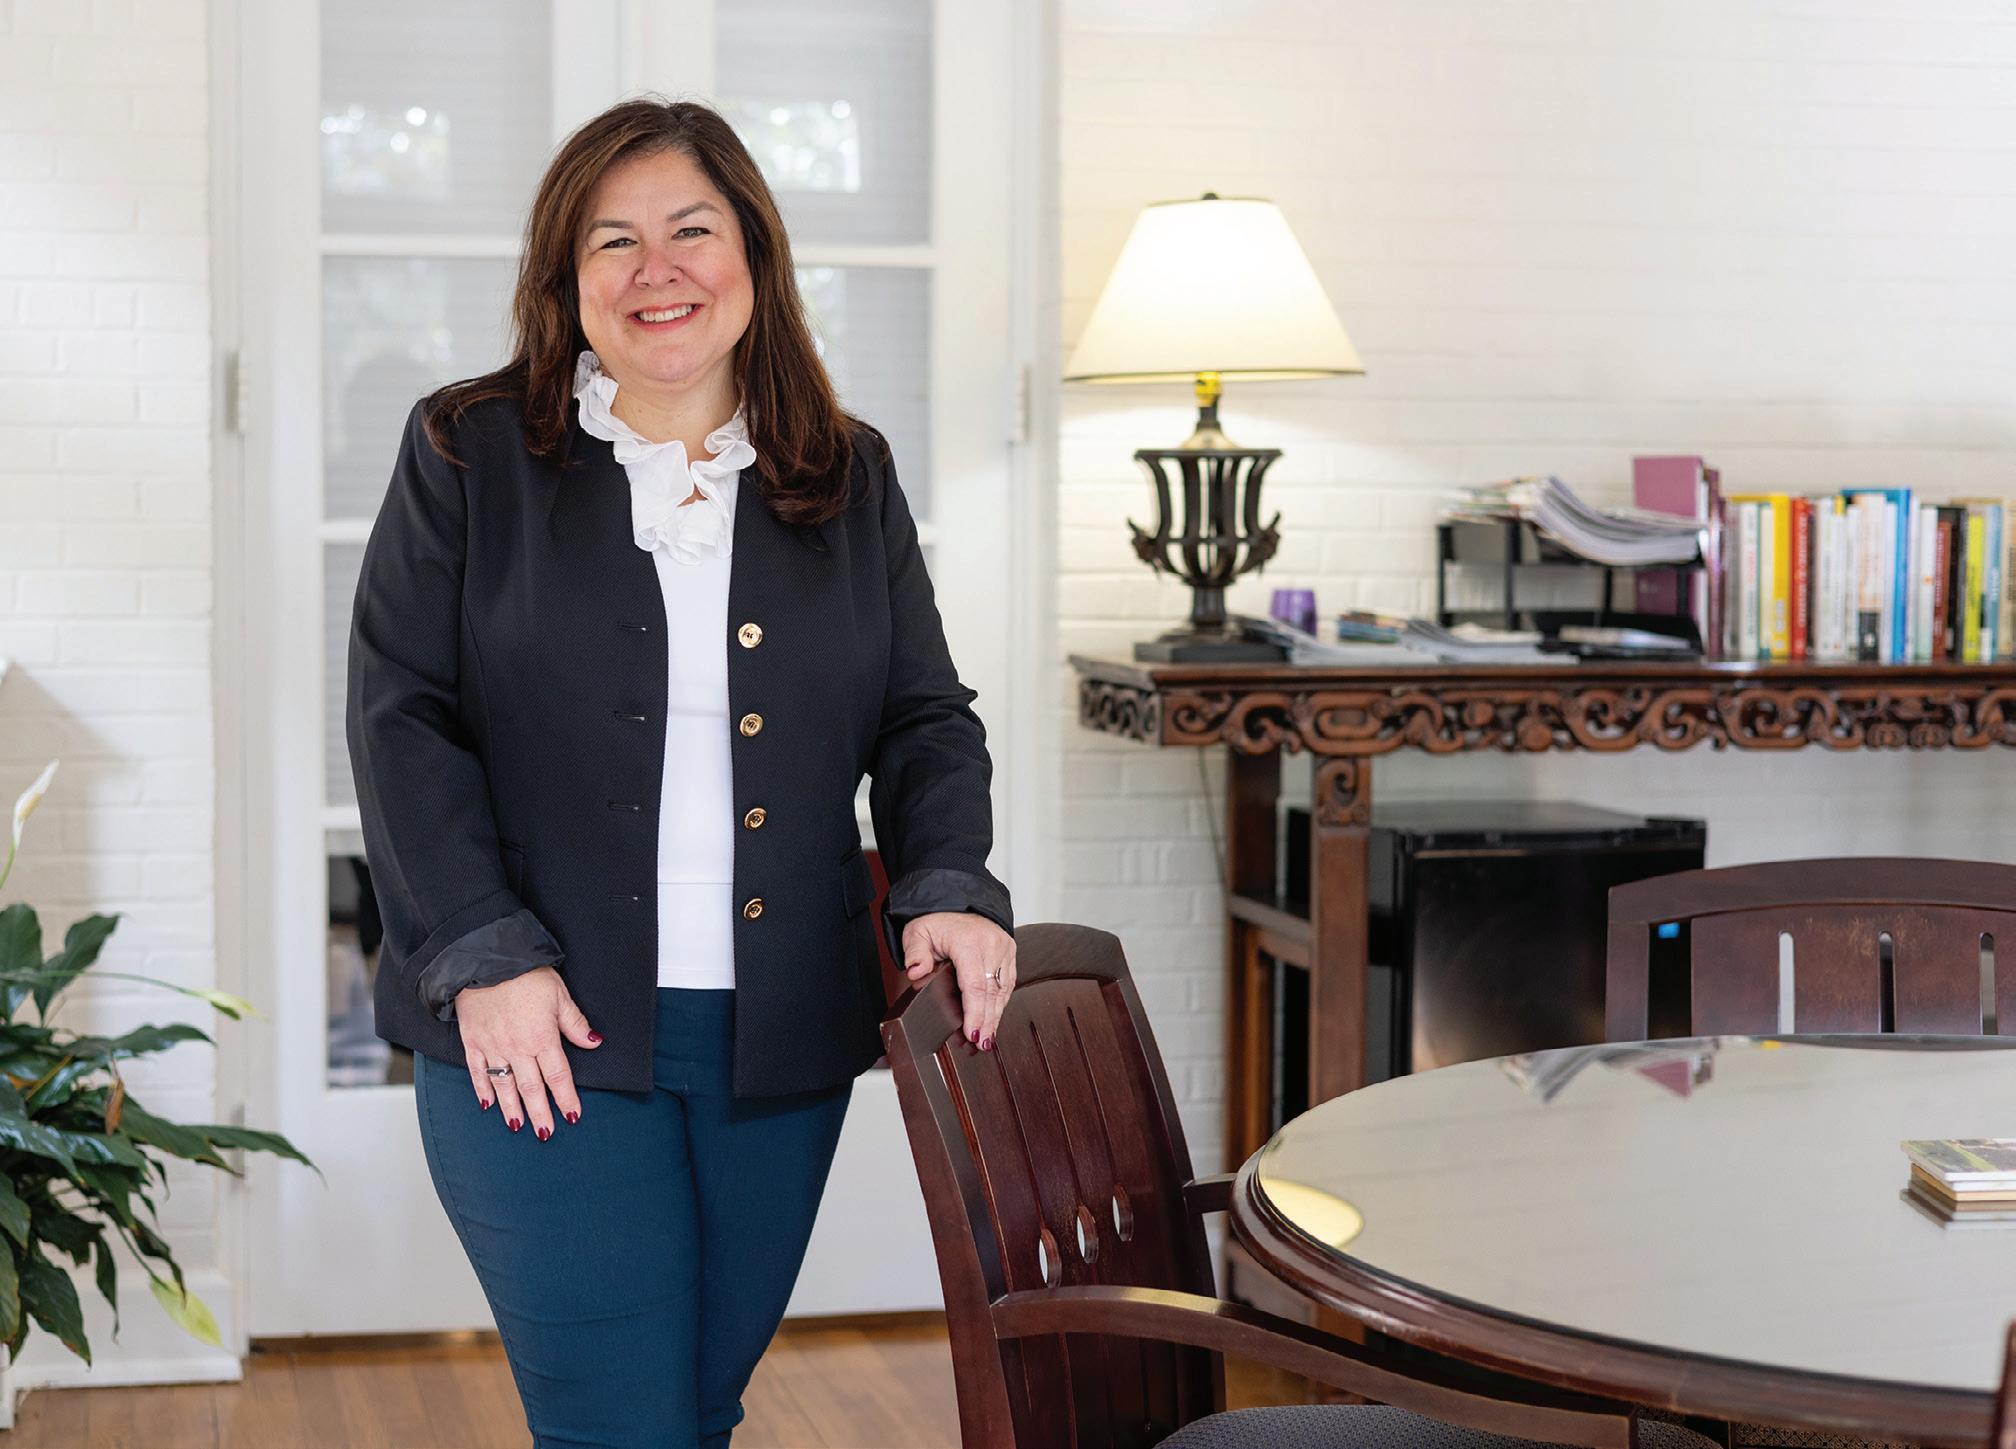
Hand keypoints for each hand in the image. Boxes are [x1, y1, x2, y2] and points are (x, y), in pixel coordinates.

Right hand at [455, 965, 600, 1137]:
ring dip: (512, 1108)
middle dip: (540, 1112)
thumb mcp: (559, 994)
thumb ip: (575, 1023)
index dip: (566, 1097)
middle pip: (531, 1087)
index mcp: (542, 1037)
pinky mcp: (472, 1041)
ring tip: (519, 1126)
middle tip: (546, 1133)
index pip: (558, 1075)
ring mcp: (492, 1047)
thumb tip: (594, 1042)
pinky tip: (488, 1105)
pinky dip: (483, 1090)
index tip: (573, 1115)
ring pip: (504, 1085)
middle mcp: (517, 1047)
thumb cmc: (526, 973)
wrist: (486, 959)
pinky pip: (477, 1072)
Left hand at [899, 913, 1015, 1049]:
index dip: (975, 1012)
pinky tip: (995, 1018)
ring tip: (988, 1039)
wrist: (958, 899)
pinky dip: (1001, 1002)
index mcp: (969, 941)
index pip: (975, 984)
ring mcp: (1004, 948)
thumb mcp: (918, 932)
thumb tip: (916, 972)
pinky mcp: (1009, 952)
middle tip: (981, 1044)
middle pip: (991, 992)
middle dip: (987, 1021)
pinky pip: (1007, 982)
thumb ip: (915, 953)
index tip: (973, 1034)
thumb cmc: (938, 919)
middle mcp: (991, 944)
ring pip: (1003, 990)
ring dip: (996, 1015)